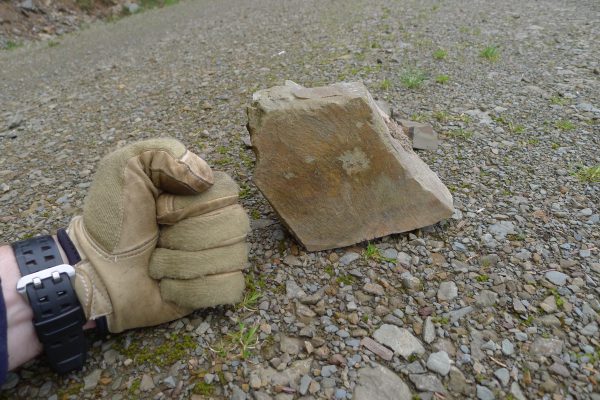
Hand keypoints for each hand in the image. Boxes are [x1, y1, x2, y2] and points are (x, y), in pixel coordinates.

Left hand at [67, 138, 249, 332]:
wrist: (96, 271)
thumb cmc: (112, 220)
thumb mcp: (124, 168)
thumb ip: (163, 153)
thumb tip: (204, 180)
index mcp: (203, 192)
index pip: (228, 192)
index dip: (193, 205)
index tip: (160, 210)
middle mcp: (218, 223)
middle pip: (234, 225)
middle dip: (186, 235)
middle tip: (158, 238)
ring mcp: (220, 257)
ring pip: (231, 257)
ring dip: (182, 264)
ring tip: (157, 264)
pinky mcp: (215, 290)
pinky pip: (227, 287)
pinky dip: (191, 289)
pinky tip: (168, 285)